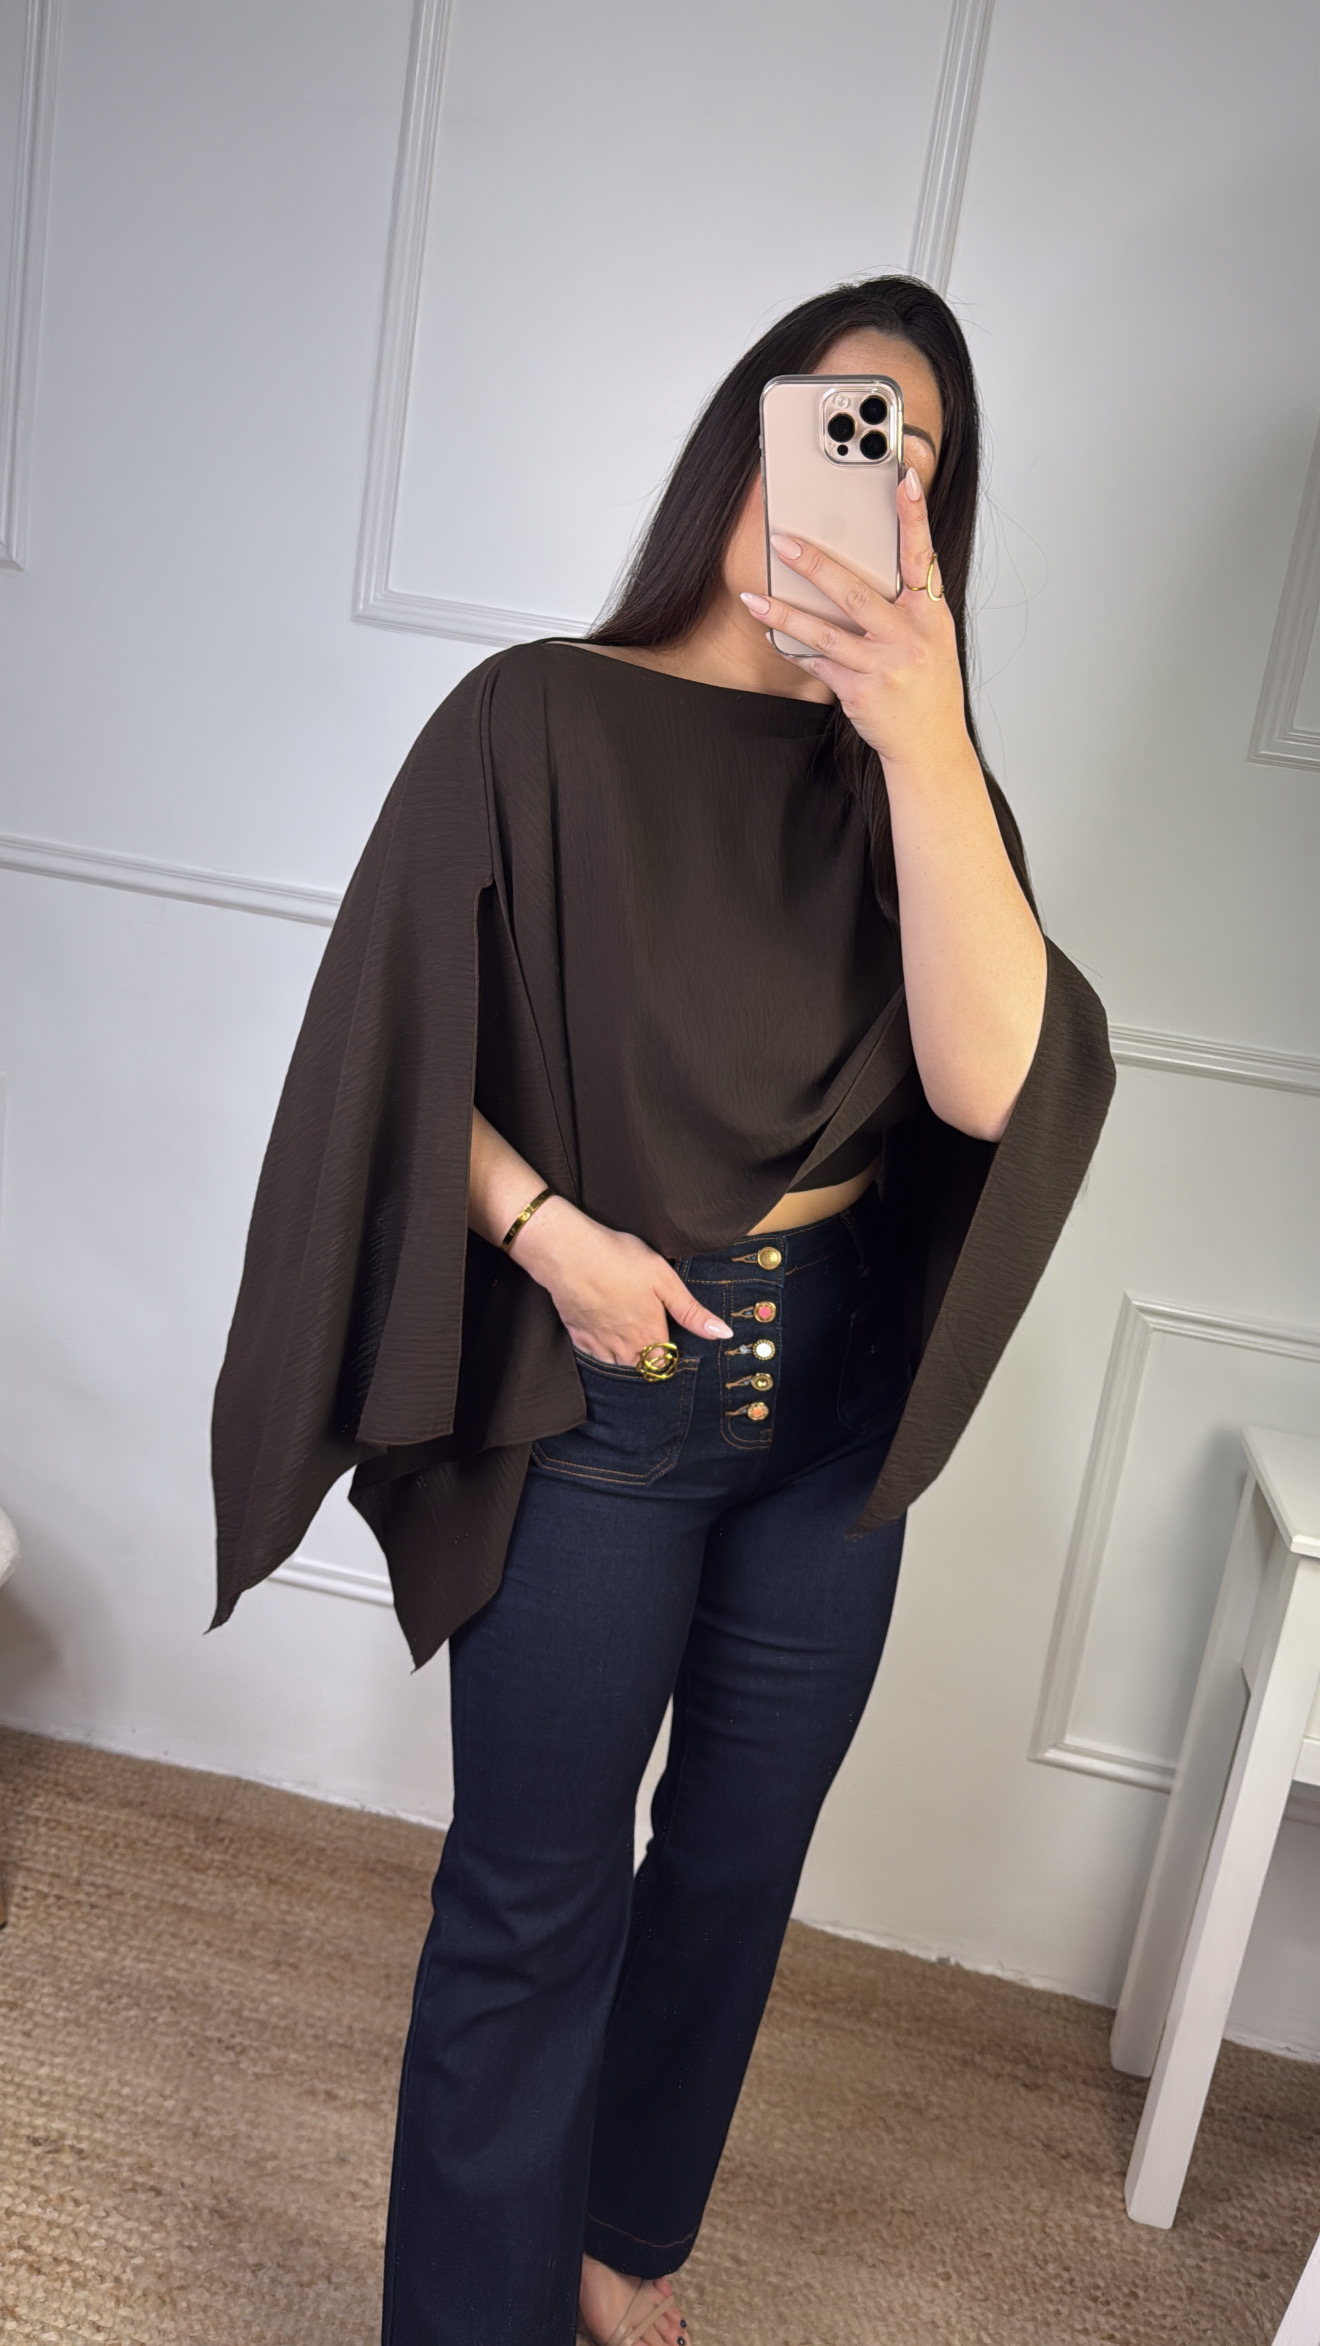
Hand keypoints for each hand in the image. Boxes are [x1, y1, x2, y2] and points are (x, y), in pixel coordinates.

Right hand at [509, 1196, 731, 1364]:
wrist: (568, 1253)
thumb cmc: (619, 1260)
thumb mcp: (665, 1280)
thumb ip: (692, 1312)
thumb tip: (723, 1333)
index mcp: (649, 1336)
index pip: (664, 1363)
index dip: (669, 1352)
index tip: (669, 1334)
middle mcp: (624, 1348)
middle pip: (641, 1366)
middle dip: (647, 1354)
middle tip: (646, 1326)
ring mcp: (598, 1344)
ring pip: (617, 1361)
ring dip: (625, 1352)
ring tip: (627, 1326)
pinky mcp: (577, 1335)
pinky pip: (594, 1351)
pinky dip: (601, 1345)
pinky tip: (603, 1324)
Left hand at [740, 466, 968, 776]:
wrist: (931, 746)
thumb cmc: (928, 686)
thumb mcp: (932, 638)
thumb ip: (907, 603)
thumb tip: (866, 566)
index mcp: (931, 614)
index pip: (922, 556)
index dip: (914, 516)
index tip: (902, 479)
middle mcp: (911, 636)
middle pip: (856, 592)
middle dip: (814, 565)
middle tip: (782, 542)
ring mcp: (885, 666)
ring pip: (825, 633)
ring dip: (784, 613)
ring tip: (753, 596)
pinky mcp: (860, 692)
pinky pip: (819, 664)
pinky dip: (795, 650)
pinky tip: (773, 635)